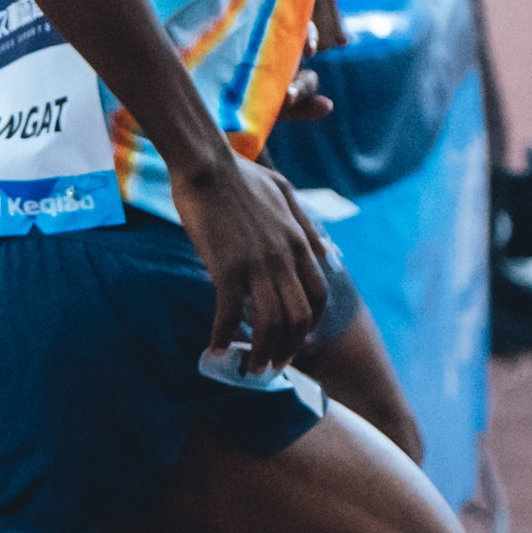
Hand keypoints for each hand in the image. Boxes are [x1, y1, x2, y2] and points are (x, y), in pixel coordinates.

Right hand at [176, 146, 336, 372]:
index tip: (292, 342)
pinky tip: (215, 347)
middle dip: (287, 349)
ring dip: (260, 352)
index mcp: (300, 242)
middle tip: (271, 366)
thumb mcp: (286, 192)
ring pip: (270, 322)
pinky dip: (224, 335)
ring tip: (247, 369)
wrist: (206, 163)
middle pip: (298, 318)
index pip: (318, 297)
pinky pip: (230, 312)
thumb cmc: (239, 174)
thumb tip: (325, 251)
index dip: (308, 328)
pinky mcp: (227, 265)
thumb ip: (306, 223)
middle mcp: (285, 257)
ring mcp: (257, 263)